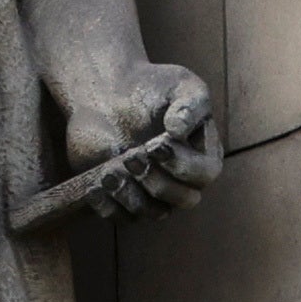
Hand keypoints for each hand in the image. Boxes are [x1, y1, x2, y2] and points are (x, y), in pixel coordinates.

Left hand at [32, 56, 219, 219]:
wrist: (110, 91)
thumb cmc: (153, 87)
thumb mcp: (181, 84)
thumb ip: (189, 104)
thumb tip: (178, 131)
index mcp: (203, 155)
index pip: (205, 174)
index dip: (184, 166)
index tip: (157, 144)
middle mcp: (181, 179)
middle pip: (183, 200)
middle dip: (157, 182)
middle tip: (132, 157)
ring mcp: (152, 191)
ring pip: (152, 213)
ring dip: (131, 195)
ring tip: (110, 171)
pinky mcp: (122, 197)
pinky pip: (120, 217)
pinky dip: (108, 207)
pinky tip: (95, 186)